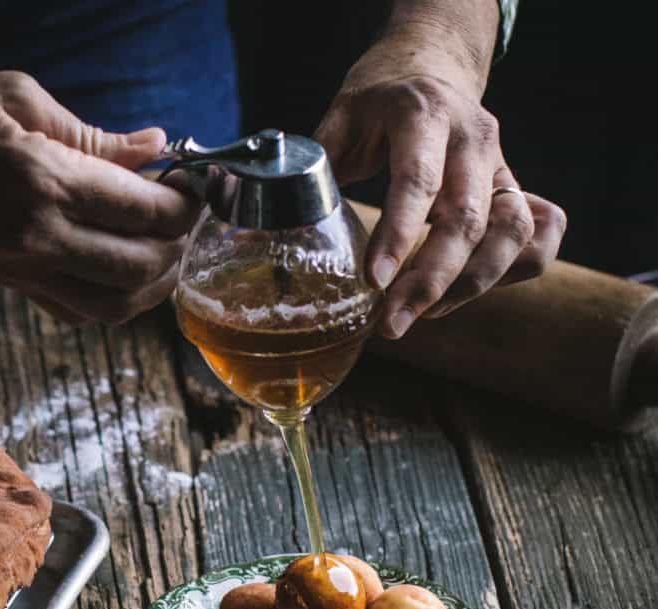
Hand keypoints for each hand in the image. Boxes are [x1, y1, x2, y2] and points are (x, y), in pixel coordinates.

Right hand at [0, 71, 200, 324]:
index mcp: (45, 182)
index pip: (149, 211)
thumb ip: (95, 134)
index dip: (188, 201)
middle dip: (181, 243)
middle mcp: (40, 238)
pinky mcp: (12, 286)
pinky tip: (120, 269)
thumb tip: (154, 148)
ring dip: (155, 282)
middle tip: (187, 214)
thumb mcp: (16, 98)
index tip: (197, 184)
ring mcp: (25, 271)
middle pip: (144, 267)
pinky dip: (115, 300)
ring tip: (165, 247)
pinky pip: (81, 313)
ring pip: (118, 305)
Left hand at [316, 57, 565, 337]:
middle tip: (392, 324)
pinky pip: (538, 236)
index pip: (417, 181)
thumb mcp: (342, 117)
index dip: (397, 237)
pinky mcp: (515, 188)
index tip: (373, 282)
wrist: (433, 64)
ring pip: (512, 234)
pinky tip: (470, 290)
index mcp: (424, 114)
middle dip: (429, 282)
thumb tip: (289, 225)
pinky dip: (514, 271)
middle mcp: (473, 139)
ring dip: (471, 286)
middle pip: (467, 220)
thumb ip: (320, 168)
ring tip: (423, 314)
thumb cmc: (382, 98)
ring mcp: (501, 165)